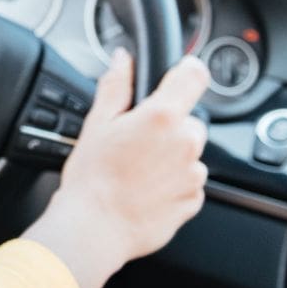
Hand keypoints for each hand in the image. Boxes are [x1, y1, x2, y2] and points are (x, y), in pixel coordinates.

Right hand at [22, 50, 209, 287]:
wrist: (94, 228)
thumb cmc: (91, 178)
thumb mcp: (96, 122)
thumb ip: (116, 85)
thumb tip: (122, 59)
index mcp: (162, 116)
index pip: (194, 75)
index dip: (186, 71)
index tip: (178, 77)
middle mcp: (185, 143)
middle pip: (190, 119)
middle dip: (170, 125)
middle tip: (139, 140)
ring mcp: (193, 174)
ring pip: (190, 152)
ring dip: (172, 156)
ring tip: (139, 169)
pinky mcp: (193, 200)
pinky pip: (189, 182)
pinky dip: (174, 182)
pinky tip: (146, 188)